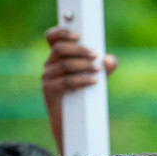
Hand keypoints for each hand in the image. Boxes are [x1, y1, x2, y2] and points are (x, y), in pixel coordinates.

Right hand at [41, 26, 117, 149]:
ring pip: (64, 65)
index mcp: (57, 58)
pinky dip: (81, 80)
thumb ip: (104, 68)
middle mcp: (49, 65)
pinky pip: (65, 82)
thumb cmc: (83, 97)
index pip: (52, 38)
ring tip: (97, 70)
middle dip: (79, 50)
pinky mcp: (49, 91)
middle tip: (96, 55)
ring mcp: (47, 78)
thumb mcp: (95, 79)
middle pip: (59, 49)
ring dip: (83, 65)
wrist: (72, 123)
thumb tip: (110, 59)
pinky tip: (94, 82)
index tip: (78, 34)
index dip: (61, 32)